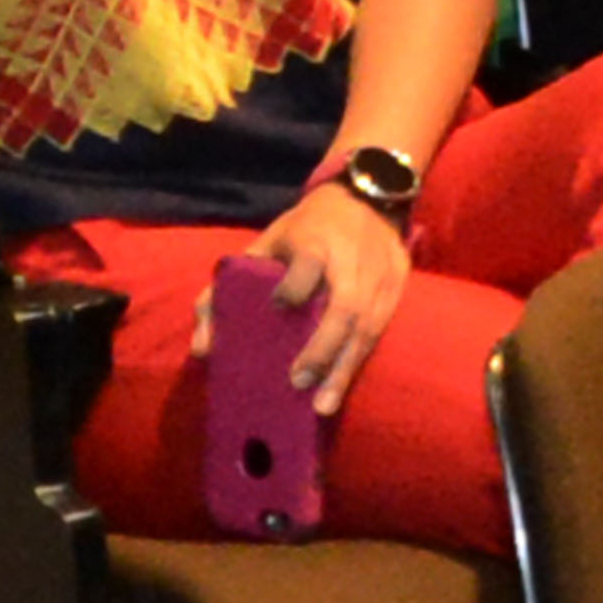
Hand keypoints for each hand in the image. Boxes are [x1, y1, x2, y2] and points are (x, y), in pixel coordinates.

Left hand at [210, 178, 414, 416]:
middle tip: (298, 382)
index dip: (294, 286)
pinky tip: (342, 385)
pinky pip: (382, 329)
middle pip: (344, 307)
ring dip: (344, 367)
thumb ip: (226, 290)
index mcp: (316, 240)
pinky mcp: (399, 286)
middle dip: (322, 347)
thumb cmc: (306, 228)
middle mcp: (352, 260)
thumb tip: (203, 349)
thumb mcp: (264, 244)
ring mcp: (381, 275)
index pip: (309, 263)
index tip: (277, 304)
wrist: (369, 197)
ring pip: (368, 326)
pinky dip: (362, 360)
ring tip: (323, 405)